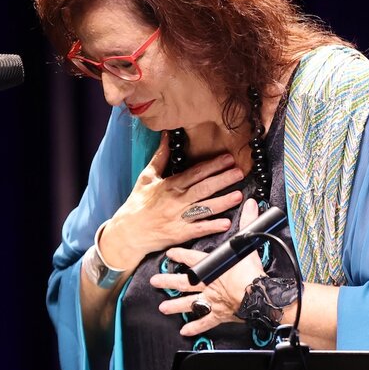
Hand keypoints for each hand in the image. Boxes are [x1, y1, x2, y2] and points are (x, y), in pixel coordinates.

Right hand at [99, 132, 245, 268]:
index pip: (195, 173)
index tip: (228, 159)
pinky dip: (212, 226)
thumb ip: (160, 156)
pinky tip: (226, 223)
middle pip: (204, 188)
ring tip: (239, 196)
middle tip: (239, 172)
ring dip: (223, 202)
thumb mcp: (147, 177)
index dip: (213, 165)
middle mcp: (177, 200)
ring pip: (205, 208)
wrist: (128, 232)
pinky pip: (198, 229)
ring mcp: (179, 218)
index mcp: (170, 185)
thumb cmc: (138, 203)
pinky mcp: (180, 234)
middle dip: (223, 179)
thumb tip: (166, 136)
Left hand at [149, 198, 266, 336]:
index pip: (191, 258)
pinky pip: (205, 321)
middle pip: (183, 282)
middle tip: (155, 282)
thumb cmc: (251, 271)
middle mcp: (207, 283)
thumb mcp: (247, 243)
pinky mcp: (219, 314)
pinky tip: (185, 331)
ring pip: (189, 303)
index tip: (170, 253)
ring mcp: (211, 300)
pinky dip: (195, 327)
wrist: (258, 294)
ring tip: (163, 308)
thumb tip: (250, 205)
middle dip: (167, 281)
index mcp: (211, 266)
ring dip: (175, 306)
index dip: (179, 254)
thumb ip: (248, 222)